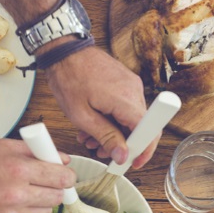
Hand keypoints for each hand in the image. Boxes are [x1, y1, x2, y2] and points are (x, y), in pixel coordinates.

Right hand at [0, 138, 75, 212]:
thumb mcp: (1, 146)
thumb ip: (35, 152)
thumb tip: (60, 159)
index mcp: (19, 170)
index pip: (62, 178)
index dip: (67, 176)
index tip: (65, 174)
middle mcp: (16, 195)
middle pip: (57, 198)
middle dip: (56, 189)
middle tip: (48, 181)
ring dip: (41, 202)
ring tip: (27, 191)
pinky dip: (22, 211)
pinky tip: (8, 200)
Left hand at [45, 46, 158, 168]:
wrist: (64, 50)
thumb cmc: (68, 78)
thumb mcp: (82, 116)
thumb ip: (105, 137)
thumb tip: (122, 155)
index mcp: (125, 99)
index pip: (149, 131)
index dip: (144, 151)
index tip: (135, 162)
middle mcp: (134, 90)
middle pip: (140, 127)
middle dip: (123, 144)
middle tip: (103, 152)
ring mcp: (131, 84)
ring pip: (131, 118)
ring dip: (114, 132)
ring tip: (91, 139)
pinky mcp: (125, 82)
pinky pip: (125, 107)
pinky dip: (113, 119)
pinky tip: (95, 124)